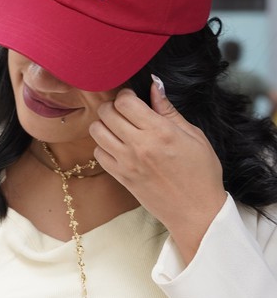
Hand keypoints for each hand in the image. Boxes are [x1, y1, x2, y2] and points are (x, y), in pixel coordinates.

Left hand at [89, 77, 226, 263]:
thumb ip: (168, 110)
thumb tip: (154, 85)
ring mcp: (127, 162)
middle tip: (124, 111)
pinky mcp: (121, 177)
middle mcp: (139, 145)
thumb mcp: (193, 136)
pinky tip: (118, 146)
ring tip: (119, 127)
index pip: (125, 102)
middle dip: (113, 106)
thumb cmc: (201, 173)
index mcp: (160, 132)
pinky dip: (103, 145)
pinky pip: (98, 153)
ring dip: (105, 124)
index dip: (126, 95)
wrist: (197, 212)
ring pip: (96, 131)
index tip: (134, 99)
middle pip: (106, 113)